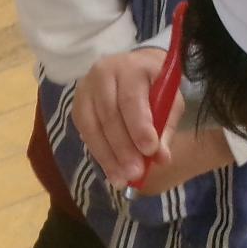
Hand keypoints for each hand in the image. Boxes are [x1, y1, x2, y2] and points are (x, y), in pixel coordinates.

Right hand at [72, 47, 177, 188]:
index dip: (139, 127)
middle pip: (109, 115)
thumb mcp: (169, 100)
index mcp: (131, 67)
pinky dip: (98, 153)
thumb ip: (165, 127)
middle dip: (122, 148)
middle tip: (134, 174)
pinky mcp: (77, 105)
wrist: (132, 68)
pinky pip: (85, 132)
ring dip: (107, 157)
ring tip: (121, 180)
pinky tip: (110, 170)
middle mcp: (103, 74)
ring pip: (92, 126)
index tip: (149, 151)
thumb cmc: (155, 85)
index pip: (131, 99)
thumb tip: (161, 158)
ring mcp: (85, 89)